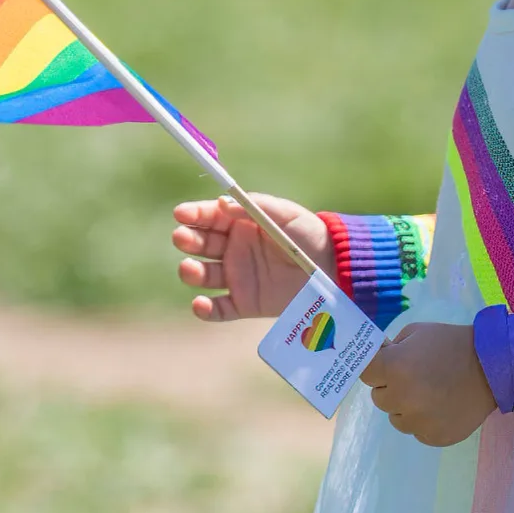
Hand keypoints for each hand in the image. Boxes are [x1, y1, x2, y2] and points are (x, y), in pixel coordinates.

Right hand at [172, 194, 332, 320]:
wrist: (333, 269)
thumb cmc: (310, 235)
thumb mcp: (286, 213)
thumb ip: (256, 206)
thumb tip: (222, 202)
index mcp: (240, 224)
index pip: (209, 217)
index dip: (193, 214)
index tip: (180, 214)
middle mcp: (233, 250)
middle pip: (200, 245)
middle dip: (188, 240)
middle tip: (182, 238)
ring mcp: (236, 277)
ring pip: (203, 275)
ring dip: (191, 272)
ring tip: (191, 268)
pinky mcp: (244, 303)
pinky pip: (218, 309)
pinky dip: (205, 310)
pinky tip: (200, 304)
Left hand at [360, 322, 495, 446]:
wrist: (492, 367)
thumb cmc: (451, 343)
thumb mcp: (417, 333)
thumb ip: (392, 347)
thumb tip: (376, 360)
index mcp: (394, 367)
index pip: (365, 374)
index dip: (376, 368)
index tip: (386, 365)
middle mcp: (402, 397)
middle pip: (380, 398)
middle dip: (392, 387)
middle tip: (415, 376)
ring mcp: (418, 421)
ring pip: (396, 418)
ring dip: (406, 407)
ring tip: (430, 393)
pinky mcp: (434, 437)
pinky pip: (417, 431)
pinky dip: (424, 421)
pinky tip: (441, 406)